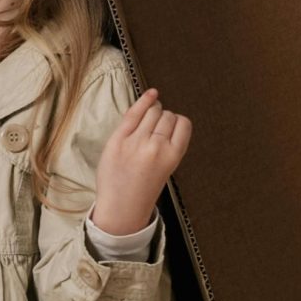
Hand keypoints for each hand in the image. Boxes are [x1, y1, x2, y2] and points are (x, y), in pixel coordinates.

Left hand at [91, 87, 191, 234]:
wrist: (122, 206)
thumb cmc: (144, 187)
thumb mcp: (167, 168)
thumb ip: (170, 144)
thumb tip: (168, 115)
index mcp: (173, 156)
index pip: (183, 124)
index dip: (177, 122)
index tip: (171, 126)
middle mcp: (156, 147)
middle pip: (166, 116)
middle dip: (163, 119)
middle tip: (154, 132)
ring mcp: (136, 142)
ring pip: (152, 111)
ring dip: (152, 112)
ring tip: (147, 124)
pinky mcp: (118, 139)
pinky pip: (133, 113)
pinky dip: (144, 100)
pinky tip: (151, 94)